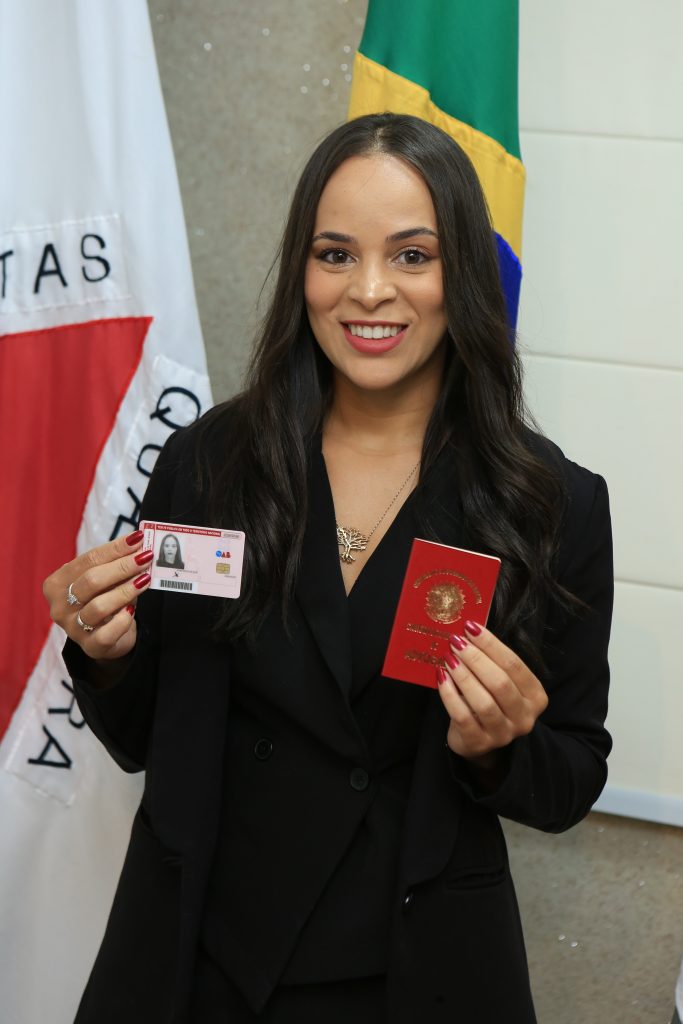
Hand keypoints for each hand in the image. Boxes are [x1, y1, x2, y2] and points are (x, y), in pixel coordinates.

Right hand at [42, 529, 152, 660]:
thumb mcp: (105, 579)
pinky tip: (132, 610)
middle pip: (91, 580)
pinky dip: (122, 620)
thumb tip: (139, 545)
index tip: (138, 539)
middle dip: (122, 567)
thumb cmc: (104, 599)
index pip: (88, 559)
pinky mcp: (90, 646)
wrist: (106, 637)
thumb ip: (116, 564)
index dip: (115, 548)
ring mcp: (72, 628)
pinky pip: (107, 633)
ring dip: (126, 590)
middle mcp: (59, 606)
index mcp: (57, 583)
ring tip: (145, 580)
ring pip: (99, 606)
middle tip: (145, 558)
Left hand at [436, 621, 547, 764]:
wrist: (478, 739)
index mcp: (535, 696)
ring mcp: (503, 734)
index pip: (514, 665)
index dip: (491, 644)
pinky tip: (441, 678)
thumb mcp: (498, 681)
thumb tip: (468, 630)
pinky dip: (450, 695)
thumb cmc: (489, 700)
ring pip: (484, 702)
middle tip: (455, 642)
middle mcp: (524, 717)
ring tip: (448, 658)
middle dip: (476, 658)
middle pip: (500, 683)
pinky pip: (463, 717)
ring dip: (463, 676)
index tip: (469, 627)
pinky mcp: (479, 743)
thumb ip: (491, 660)